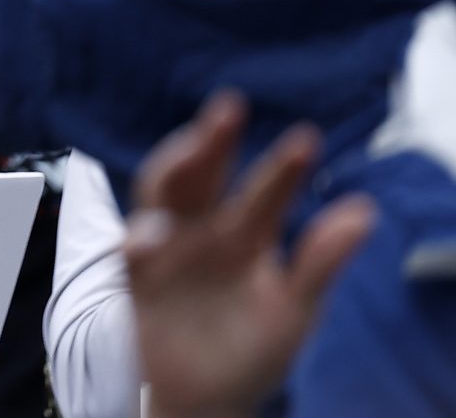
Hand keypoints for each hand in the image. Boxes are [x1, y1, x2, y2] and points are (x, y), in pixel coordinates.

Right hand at [126, 91, 375, 417]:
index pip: (266, 189)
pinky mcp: (138, 275)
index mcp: (247, 232)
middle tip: (229, 109)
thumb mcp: (296, 308)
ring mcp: (168, 246)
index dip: (283, 167)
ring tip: (190, 152)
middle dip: (213, 140)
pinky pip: (132, 252)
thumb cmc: (252, 348)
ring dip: (173, 168)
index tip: (305, 140)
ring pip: (163, 192)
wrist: (207, 397)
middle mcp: (204, 228)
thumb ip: (321, 259)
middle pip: (204, 173)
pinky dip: (140, 241)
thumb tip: (365, 210)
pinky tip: (149, 238)